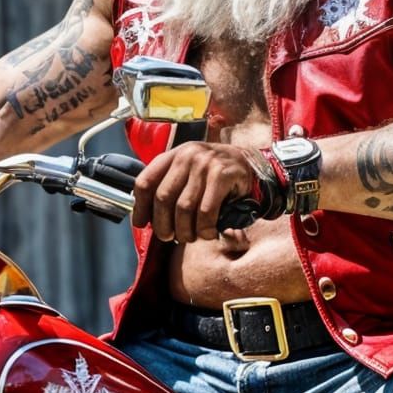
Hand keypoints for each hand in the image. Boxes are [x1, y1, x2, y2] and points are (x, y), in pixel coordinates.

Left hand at [131, 142, 260, 242]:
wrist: (251, 166)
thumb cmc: (215, 176)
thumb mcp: (190, 173)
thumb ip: (170, 187)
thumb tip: (146, 218)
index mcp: (174, 155)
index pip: (145, 181)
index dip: (140, 207)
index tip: (141, 224)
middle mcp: (187, 155)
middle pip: (163, 198)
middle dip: (163, 225)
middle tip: (169, 237)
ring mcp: (205, 163)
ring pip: (184, 208)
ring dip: (185, 231)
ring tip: (190, 237)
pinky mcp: (222, 175)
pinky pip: (205, 212)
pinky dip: (205, 229)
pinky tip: (208, 234)